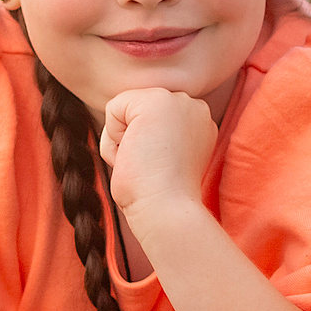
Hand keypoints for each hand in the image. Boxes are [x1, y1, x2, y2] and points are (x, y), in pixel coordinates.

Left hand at [97, 87, 218, 218]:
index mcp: (198, 121)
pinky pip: (113, 109)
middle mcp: (193, 105)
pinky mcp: (156, 101)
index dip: (143, 147)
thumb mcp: (163, 159)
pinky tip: (134, 155)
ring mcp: (178, 100)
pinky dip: (112, 139)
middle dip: (131, 140)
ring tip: (144, 163)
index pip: (148, 119)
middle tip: (151, 167)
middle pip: (135, 111)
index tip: (160, 169)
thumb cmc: (160, 197)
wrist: (167, 210)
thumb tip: (129, 133)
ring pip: (124, 110)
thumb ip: (154, 137)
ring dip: (121, 141)